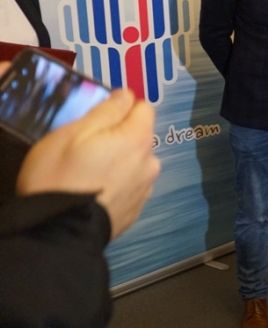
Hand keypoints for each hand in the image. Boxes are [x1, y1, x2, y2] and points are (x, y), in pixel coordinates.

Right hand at [16, 88, 159, 239]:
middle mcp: (150, 161)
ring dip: (119, 161)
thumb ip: (105, 111)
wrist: (58, 232)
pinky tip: (94, 190)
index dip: (121, 108)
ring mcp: (145, 188)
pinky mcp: (136, 209)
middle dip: (118, 136)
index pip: (143, 108)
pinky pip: (130, 185)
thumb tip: (126, 95)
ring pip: (135, 162)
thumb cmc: (60, 178)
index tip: (99, 117)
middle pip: (139, 136)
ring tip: (88, 173)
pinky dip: (117, 184)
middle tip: (85, 148)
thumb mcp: (73, 133)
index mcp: (138, 139)